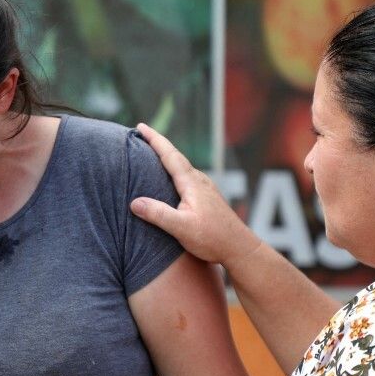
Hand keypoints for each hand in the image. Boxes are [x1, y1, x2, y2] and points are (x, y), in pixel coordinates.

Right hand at [130, 122, 260, 265]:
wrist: (239, 248)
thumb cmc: (213, 239)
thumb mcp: (182, 228)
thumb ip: (158, 214)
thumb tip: (134, 202)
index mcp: (192, 183)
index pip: (169, 155)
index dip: (154, 140)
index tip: (140, 126)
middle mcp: (199, 181)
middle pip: (175, 157)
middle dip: (158, 145)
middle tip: (141, 135)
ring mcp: (205, 189)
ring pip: (182, 167)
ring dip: (166, 158)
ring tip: (151, 154)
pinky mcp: (207, 198)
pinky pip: (186, 178)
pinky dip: (174, 171)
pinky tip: (170, 179)